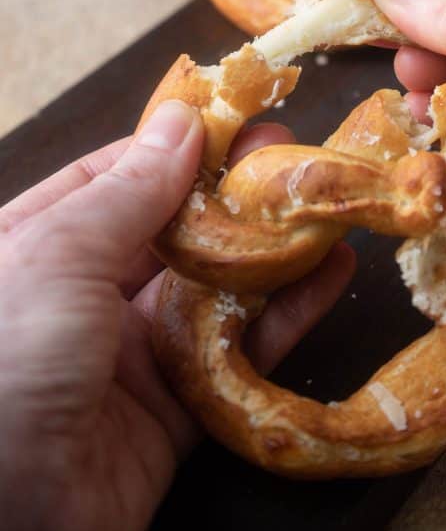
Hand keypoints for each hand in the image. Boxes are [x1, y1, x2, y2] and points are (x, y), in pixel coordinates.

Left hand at [0, 102, 354, 530]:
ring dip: (272, 251)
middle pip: (175, 232)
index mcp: (40, 245)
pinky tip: (329, 275)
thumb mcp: (58, 253)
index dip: (179, 148)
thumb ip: (129, 191)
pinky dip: (286, 315)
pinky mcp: (175, 411)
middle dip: (234, 196)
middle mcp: (85, 294)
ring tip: (326, 208)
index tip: (239, 122)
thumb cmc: (5, 358)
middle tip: (296, 160)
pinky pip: (239, 354)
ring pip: (216, 290)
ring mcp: (131, 353)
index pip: (117, 179)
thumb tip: (180, 119)